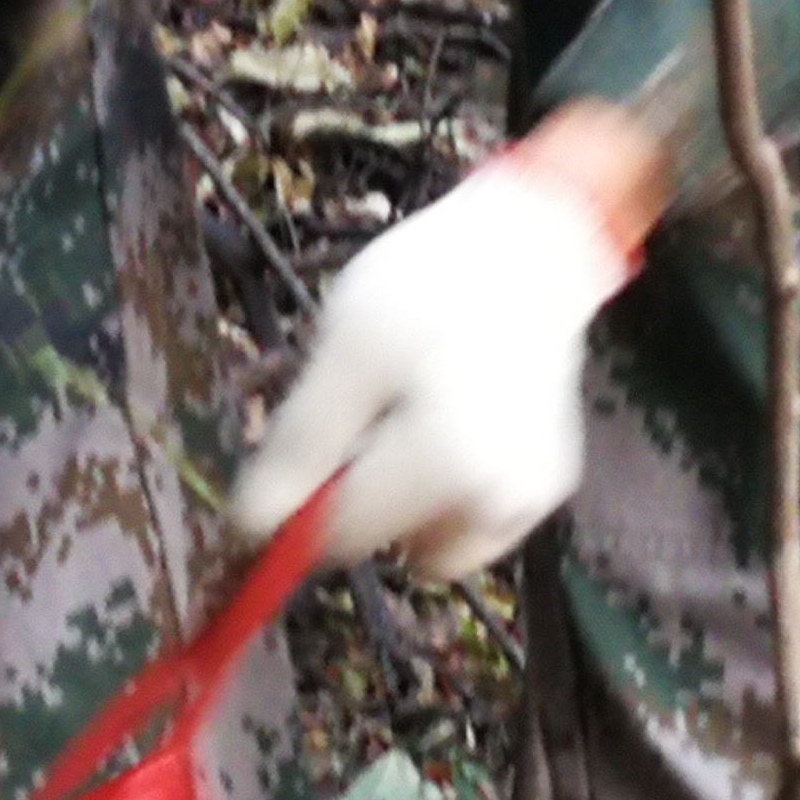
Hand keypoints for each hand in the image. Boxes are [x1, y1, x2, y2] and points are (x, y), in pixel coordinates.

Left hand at [229, 122, 650, 579]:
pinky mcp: (546, 490)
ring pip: (428, 550)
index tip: (281, 462)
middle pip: (382, 547)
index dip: (292, 511)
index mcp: (447, 467)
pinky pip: (471, 525)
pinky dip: (446, 496)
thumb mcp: (347, 351)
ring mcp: (529, 500)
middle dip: (352, 499)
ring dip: (400, 509)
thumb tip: (253, 526)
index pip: (338, 536)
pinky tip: (444, 428)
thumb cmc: (427, 287)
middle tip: (353, 418)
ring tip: (399, 422)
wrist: (530, 249)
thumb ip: (303, 443)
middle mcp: (498, 502)